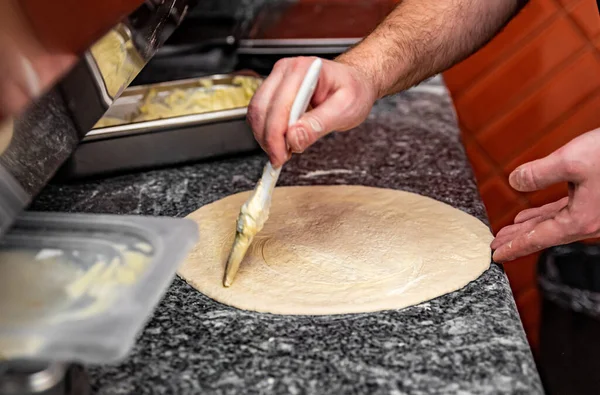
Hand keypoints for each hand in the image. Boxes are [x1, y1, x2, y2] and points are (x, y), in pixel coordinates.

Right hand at [247, 56, 377, 166]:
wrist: (355, 82)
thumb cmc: (353, 90)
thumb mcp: (346, 109)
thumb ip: (320, 123)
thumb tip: (294, 138)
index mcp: (303, 70)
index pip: (279, 106)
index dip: (276, 136)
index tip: (281, 157)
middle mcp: (285, 70)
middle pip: (261, 108)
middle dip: (267, 139)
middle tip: (280, 159)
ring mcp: (277, 79)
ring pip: (256, 112)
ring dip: (264, 136)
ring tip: (283, 151)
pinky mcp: (274, 90)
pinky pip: (260, 113)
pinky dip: (266, 131)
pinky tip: (280, 142)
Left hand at [491, 128, 599, 261]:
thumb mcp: (573, 160)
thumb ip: (539, 173)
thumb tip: (514, 181)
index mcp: (581, 220)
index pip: (539, 239)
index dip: (515, 247)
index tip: (496, 256)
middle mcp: (588, 222)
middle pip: (544, 235)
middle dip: (519, 239)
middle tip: (496, 246)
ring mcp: (595, 213)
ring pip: (554, 224)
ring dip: (530, 227)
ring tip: (510, 230)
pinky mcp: (598, 201)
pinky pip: (566, 213)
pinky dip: (546, 215)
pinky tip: (534, 213)